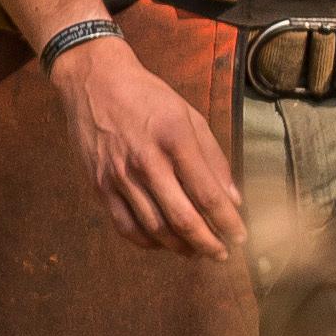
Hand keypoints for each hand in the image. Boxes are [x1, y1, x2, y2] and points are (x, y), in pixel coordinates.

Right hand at [53, 36, 238, 258]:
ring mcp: (119, 175)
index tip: (240, 236)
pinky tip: (162, 242)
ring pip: (154, 228)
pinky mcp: (99, 184)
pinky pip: (125, 225)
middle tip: (222, 254)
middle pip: (182, 218)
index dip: (228, 222)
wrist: (94, 82)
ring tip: (196, 251)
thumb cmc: (147, 96)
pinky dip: (147, 241)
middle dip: (208, 243)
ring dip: (180, 247)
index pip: (207, 194)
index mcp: (175, 139)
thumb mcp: (189, 116)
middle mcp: (146, 161)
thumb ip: (213, 158)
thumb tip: (232, 198)